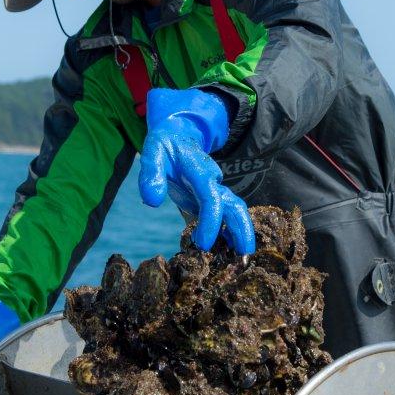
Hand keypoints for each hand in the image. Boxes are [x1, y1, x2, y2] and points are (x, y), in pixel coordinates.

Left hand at [138, 87, 254, 254]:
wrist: (178, 134)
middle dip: (242, 230)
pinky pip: (226, 216)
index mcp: (200, 171)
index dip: (210, 222)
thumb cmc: (164, 145)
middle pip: (235, 206)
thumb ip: (151, 175)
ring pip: (236, 212)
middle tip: (243, 257)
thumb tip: (152, 201)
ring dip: (241, 234)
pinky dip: (231, 233)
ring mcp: (215, 190)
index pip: (211, 199)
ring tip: (242, 260)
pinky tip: (231, 252)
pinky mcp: (212, 198)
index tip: (203, 245)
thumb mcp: (152, 153)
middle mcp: (213, 182)